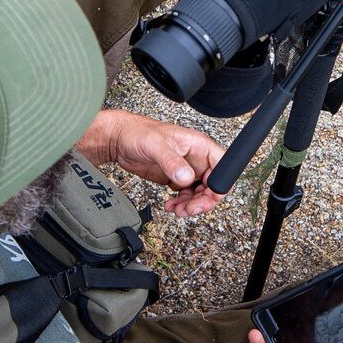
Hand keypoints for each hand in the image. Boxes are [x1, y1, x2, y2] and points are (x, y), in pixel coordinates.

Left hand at [82, 108, 225, 215]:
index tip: (209, 196)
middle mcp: (196, 158)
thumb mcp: (155, 145)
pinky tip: (170, 205)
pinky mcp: (175, 178)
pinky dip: (181, 204)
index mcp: (199, 145)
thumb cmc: (138, 132)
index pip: (222, 165)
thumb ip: (171, 161)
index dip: (220, 183)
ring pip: (200, 193)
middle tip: (189, 209)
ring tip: (177, 210)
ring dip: (192, 205)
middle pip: (213, 185)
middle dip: (204, 200)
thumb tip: (186, 177)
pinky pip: (186, 196)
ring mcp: (186, 169)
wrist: (119, 140)